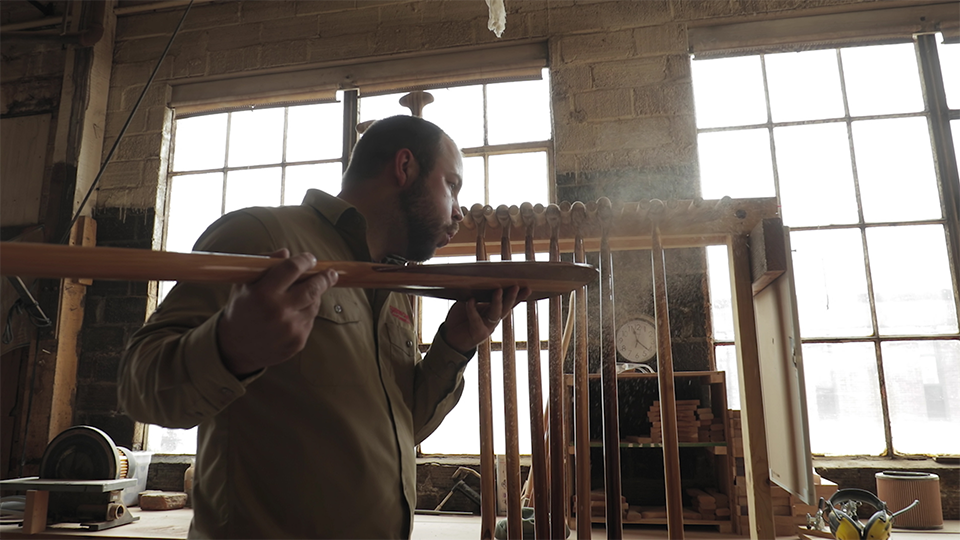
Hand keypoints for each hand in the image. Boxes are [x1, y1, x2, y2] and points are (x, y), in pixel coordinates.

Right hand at [217, 249, 337, 376]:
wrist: (236, 349)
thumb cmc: (241, 310)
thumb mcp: (244, 285)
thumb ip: (265, 265)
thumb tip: (286, 252)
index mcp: (263, 293)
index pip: (292, 268)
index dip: (305, 260)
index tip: (310, 259)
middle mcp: (279, 311)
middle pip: (313, 287)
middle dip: (325, 278)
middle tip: (330, 273)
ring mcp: (290, 328)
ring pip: (314, 303)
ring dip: (314, 295)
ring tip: (304, 293)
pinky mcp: (298, 341)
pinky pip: (311, 319)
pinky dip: (307, 312)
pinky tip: (295, 312)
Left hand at [440, 285, 530, 354]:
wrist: (449, 338)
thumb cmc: (459, 319)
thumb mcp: (468, 302)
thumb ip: (476, 295)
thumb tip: (480, 280)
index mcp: (493, 312)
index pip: (508, 303)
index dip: (518, 296)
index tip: (527, 287)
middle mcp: (493, 320)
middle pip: (506, 308)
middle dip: (511, 297)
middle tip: (515, 286)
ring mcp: (487, 327)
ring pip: (496, 314)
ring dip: (497, 302)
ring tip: (498, 290)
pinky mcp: (478, 333)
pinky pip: (477, 319)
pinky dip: (472, 309)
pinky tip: (471, 300)